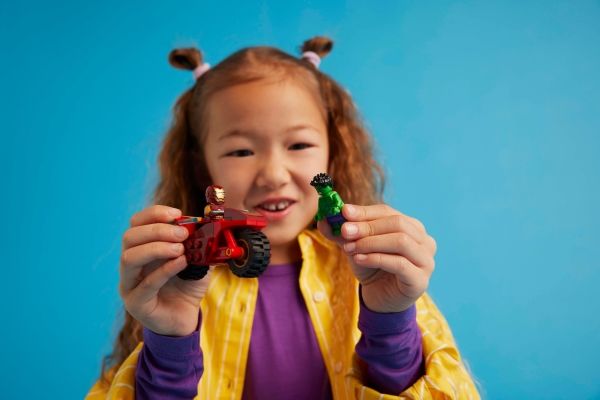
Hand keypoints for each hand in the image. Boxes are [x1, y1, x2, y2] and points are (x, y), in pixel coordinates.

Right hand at [119, 205, 211, 335]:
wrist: (186, 318)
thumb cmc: (187, 285)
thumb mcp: (197, 258)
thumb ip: (199, 239)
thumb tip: (207, 217)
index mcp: (141, 248)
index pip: (136, 223)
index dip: (154, 214)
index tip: (177, 214)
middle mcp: (130, 265)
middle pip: (130, 237)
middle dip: (157, 230)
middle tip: (182, 234)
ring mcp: (129, 284)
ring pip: (129, 258)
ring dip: (157, 247)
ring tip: (181, 249)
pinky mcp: (136, 303)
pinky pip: (145, 284)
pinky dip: (165, 270)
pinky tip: (182, 263)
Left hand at [317, 204, 436, 312]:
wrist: (379, 299)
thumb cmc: (372, 268)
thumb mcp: (355, 247)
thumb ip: (342, 233)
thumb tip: (324, 219)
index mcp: (412, 227)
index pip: (388, 212)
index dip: (365, 212)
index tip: (343, 212)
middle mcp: (424, 241)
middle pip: (397, 224)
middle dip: (367, 226)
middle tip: (344, 231)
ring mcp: (426, 261)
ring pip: (401, 241)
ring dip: (371, 242)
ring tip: (350, 248)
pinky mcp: (420, 280)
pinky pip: (400, 264)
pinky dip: (377, 258)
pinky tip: (359, 259)